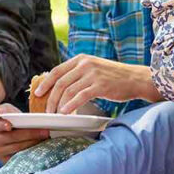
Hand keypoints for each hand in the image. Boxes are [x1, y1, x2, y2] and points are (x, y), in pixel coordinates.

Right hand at [0, 104, 48, 159]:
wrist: (13, 138)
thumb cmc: (12, 123)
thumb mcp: (8, 113)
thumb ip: (5, 109)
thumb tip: (2, 112)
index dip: (1, 125)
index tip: (9, 126)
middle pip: (12, 137)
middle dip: (30, 134)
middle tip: (45, 131)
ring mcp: (0, 152)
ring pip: (19, 148)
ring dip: (33, 142)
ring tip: (45, 137)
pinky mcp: (7, 161)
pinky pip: (21, 157)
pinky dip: (32, 151)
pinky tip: (40, 147)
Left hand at [36, 54, 155, 113]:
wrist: (135, 78)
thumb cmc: (113, 77)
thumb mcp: (93, 69)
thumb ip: (78, 74)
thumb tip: (59, 87)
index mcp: (81, 59)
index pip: (57, 70)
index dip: (45, 82)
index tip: (38, 93)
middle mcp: (85, 64)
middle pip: (60, 82)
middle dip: (50, 98)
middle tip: (46, 109)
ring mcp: (92, 74)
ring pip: (68, 90)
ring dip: (59, 104)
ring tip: (55, 114)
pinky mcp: (100, 85)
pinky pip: (80, 97)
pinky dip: (70, 105)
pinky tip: (66, 113)